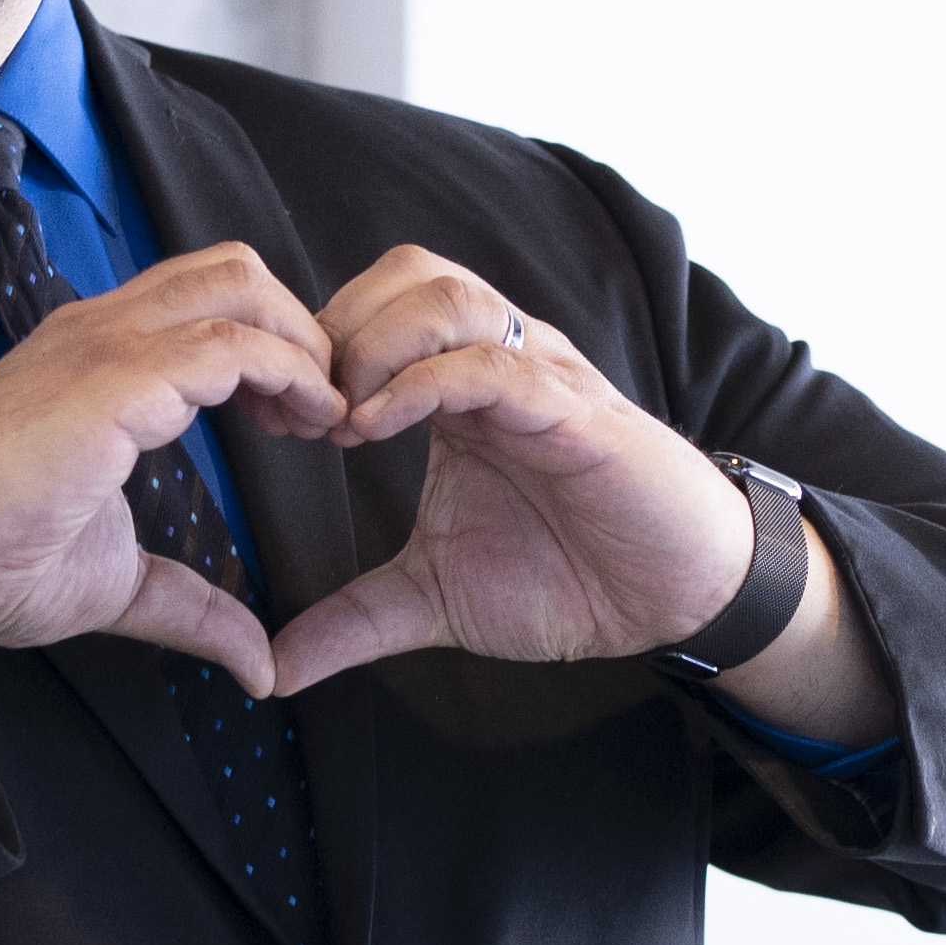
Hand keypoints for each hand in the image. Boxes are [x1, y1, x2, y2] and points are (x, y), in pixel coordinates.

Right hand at [0, 244, 337, 689]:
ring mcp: (106, 343)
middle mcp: (100, 329)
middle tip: (321, 408)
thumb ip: (193, 606)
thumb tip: (259, 663)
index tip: (294, 418)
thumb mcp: (117, 581)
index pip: (202, 303)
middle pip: (233, 270)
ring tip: (324, 415)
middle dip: (297, 326)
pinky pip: (232, 344)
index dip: (266, 347)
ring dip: (302, 344)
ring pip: (240, 286)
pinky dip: (289, 373)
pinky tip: (308, 421)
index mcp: (93, 358)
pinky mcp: (116, 376)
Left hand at [274, 255, 896, 747]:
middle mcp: (499, 362)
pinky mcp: (575, 412)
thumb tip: (273, 669)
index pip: (373, 309)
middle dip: (334, 331)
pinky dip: (422, 383)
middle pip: (404, 275)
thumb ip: (352, 621)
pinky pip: (493, 364)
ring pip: (446, 296)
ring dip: (374, 345)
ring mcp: (539, 378)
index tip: (268, 420)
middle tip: (298, 412)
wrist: (677, 600)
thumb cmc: (571, 579)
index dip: (310, 349)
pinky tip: (375, 429)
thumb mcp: (434, 600)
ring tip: (339, 419)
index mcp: (458, 387)